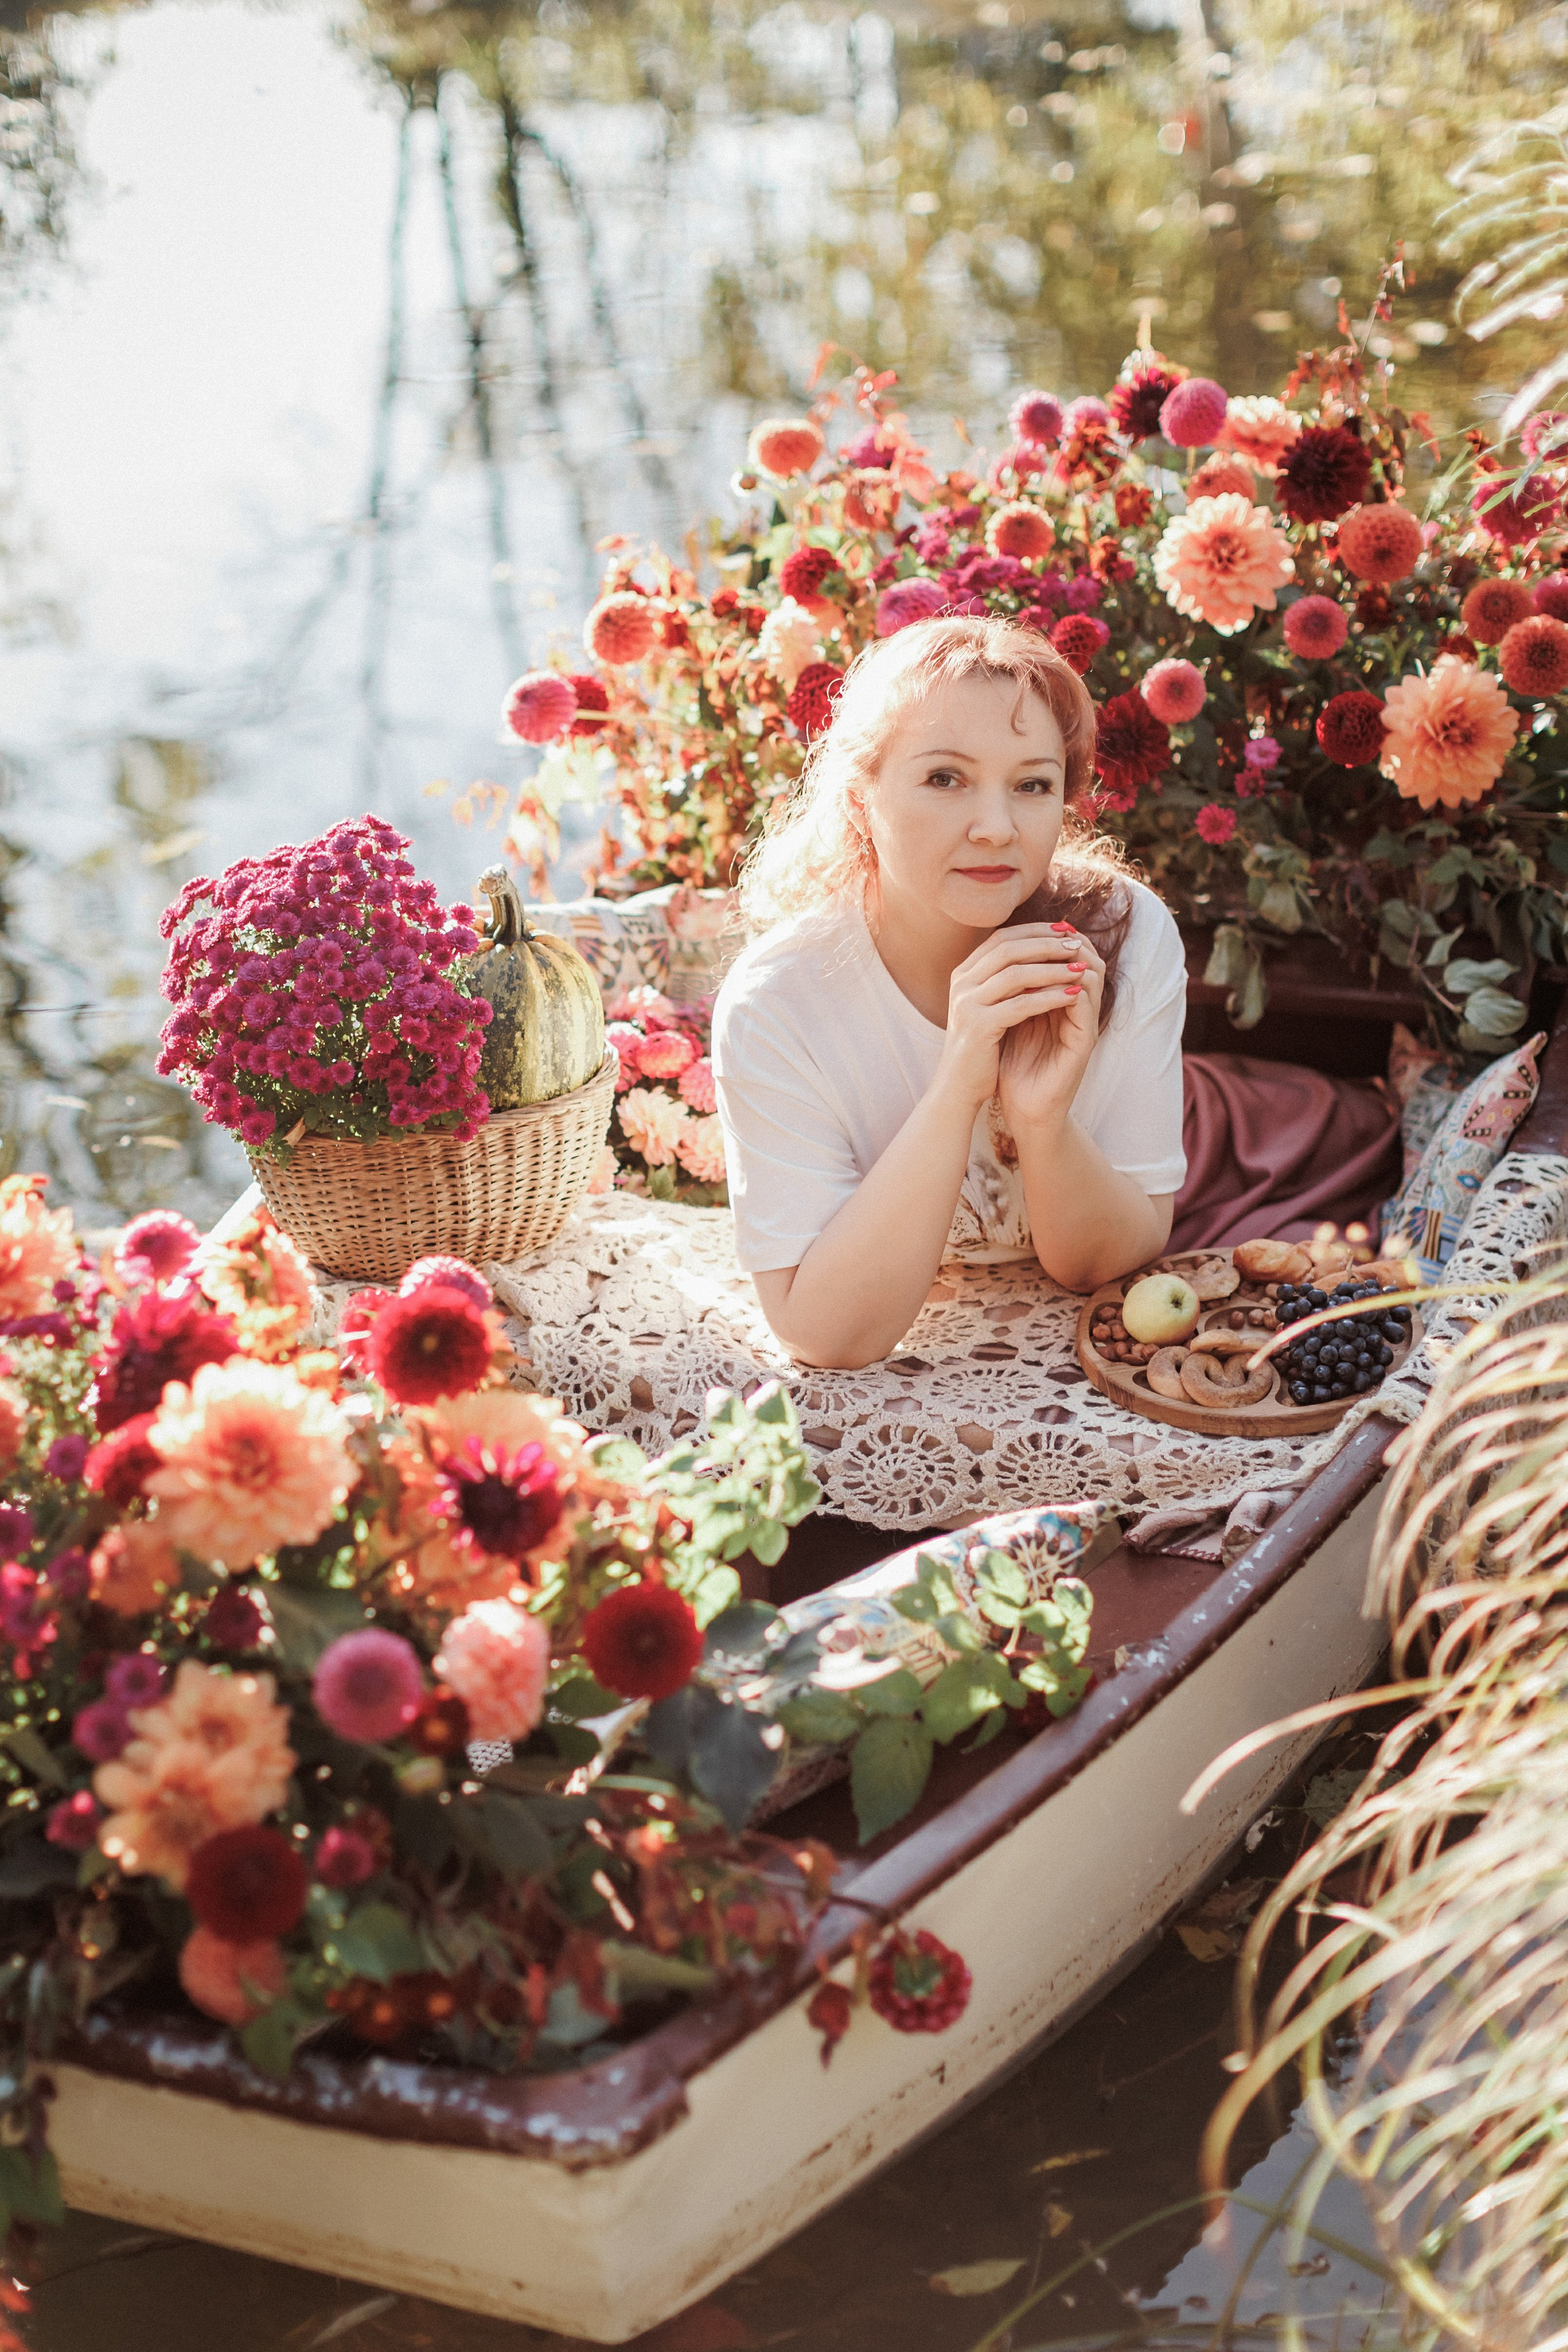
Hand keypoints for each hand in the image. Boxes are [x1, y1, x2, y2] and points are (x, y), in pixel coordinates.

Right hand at [934, 925, 1092, 1113]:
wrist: (957, 1088)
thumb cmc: (980, 1049)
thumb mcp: (989, 1007)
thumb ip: (1005, 980)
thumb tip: (1039, 951)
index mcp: (963, 974)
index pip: (1001, 938)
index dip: (1034, 931)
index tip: (1064, 930)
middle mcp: (961, 983)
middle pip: (1008, 948)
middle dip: (1046, 944)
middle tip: (1076, 943)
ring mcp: (967, 1003)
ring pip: (1016, 973)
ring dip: (1053, 968)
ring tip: (1081, 969)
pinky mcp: (979, 1026)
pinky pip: (1022, 1005)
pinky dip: (1050, 997)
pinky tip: (1073, 996)